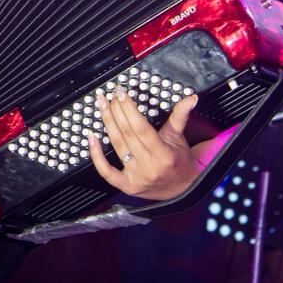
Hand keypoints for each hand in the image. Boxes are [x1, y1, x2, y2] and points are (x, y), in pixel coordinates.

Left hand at [87, 86, 201, 200]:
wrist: (182, 188)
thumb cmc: (179, 160)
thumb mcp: (179, 137)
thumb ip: (180, 116)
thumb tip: (191, 98)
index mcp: (164, 154)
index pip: (141, 128)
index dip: (129, 110)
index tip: (121, 94)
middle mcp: (149, 167)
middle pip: (127, 135)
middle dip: (116, 112)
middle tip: (110, 96)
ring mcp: (136, 178)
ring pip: (117, 146)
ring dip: (107, 124)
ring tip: (102, 107)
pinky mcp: (126, 186)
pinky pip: (106, 171)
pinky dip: (96, 155)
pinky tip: (91, 137)